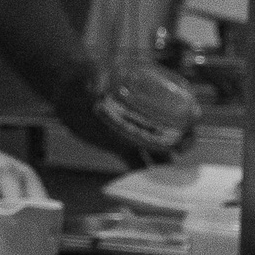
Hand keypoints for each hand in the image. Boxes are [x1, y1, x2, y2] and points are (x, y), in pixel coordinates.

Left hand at [52, 57, 199, 165]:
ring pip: (157, 150)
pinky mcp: (119, 145)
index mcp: (146, 93)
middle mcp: (144, 114)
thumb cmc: (82, 73)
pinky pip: (136, 160)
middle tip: (179, 152)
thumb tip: (95, 85)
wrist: (65, 90)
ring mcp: (133, 131)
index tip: (189, 127)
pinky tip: (145, 183)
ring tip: (169, 174)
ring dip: (165, 161)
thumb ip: (95, 76)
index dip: (187, 117)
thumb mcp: (89, 71)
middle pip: (172, 131)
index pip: (177, 105)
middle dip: (181, 143)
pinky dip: (142, 172)